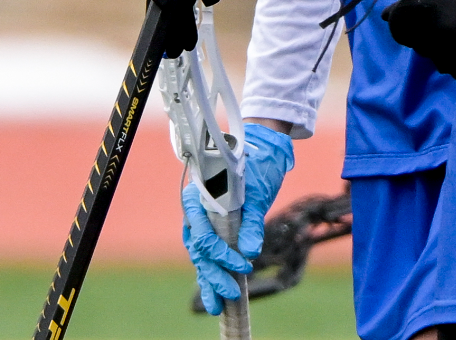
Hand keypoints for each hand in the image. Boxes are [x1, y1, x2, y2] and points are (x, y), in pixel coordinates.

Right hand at [179, 124, 292, 314]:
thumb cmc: (257, 168)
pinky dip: (209, 273)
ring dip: (210, 279)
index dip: (222, 254)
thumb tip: (250, 252)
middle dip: (215, 274)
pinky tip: (212, 295)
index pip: (204, 234)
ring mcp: (200, 219)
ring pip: (200, 255)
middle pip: (199, 250)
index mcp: (198, 196)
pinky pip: (205, 253)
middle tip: (233, 293)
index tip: (245, 264)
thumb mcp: (257, 194)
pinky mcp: (211, 226)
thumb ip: (251, 222)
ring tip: (218, 306)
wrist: (260, 150)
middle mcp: (194, 210)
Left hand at [382, 0, 455, 86]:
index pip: (397, 28)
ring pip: (439, 62)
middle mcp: (435, 35)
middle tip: (449, 22)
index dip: (405, 22)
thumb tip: (390, 12)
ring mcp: (454, 55)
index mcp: (423, 9)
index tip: (417, 18)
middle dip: (427, 35)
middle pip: (418, 45)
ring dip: (447, 51)